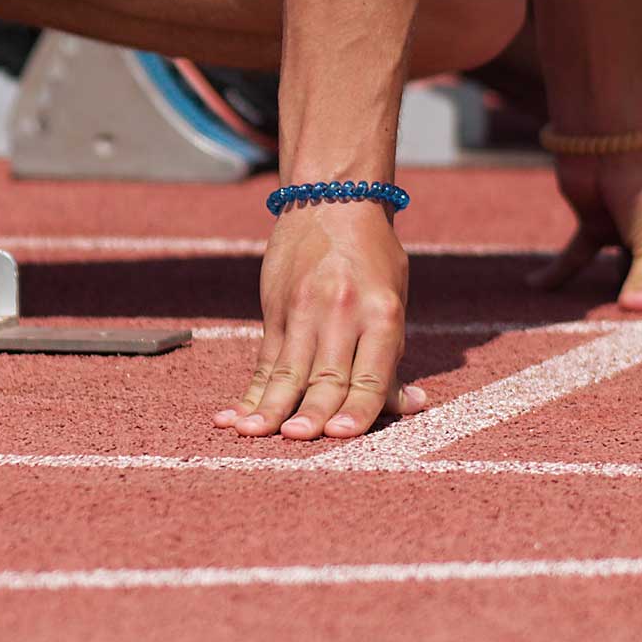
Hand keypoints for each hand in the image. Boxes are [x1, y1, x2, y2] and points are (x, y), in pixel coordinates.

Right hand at [221, 201, 430, 439]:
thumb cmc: (373, 258)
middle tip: (297, 440)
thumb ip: (393, 355)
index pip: (369, 373)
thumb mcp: (394, 300)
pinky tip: (232, 414)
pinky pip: (264, 360)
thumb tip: (410, 406)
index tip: (341, 436)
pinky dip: (250, 391)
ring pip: (287, 370)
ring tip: (254, 434)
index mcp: (381, 313)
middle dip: (310, 412)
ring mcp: (303, 311)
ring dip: (270, 407)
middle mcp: (341, 313)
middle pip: (325, 375)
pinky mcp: (275, 311)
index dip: (356, 408)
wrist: (332, 201)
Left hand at [528, 144, 641, 311]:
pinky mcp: (597, 223)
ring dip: (612, 291)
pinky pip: (577, 255)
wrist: (606, 137)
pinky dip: (556, 271)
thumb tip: (637, 313)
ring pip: (624, 271)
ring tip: (604, 323)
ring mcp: (632, 228)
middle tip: (641, 333)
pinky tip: (533, 285)